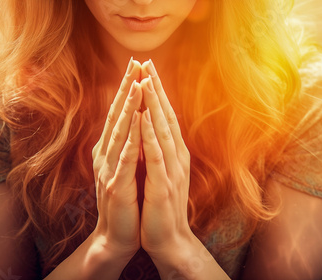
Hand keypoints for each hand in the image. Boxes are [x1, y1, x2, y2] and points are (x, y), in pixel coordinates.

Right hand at [91, 58, 142, 256]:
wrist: (116, 236)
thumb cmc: (125, 202)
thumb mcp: (125, 169)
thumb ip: (126, 146)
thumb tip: (136, 121)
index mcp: (110, 150)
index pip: (120, 115)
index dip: (127, 90)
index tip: (137, 66)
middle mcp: (106, 155)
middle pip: (117, 116)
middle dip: (127, 89)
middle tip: (135, 63)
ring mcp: (109, 169)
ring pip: (120, 132)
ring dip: (129, 107)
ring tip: (138, 84)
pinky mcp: (117, 186)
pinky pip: (125, 158)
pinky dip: (131, 138)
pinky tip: (137, 122)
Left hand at [139, 60, 194, 257]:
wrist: (169, 239)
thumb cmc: (160, 206)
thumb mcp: (158, 173)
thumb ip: (156, 152)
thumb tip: (147, 129)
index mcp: (172, 153)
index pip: (164, 117)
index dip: (156, 93)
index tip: (146, 69)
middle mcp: (175, 156)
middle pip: (165, 117)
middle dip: (156, 89)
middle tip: (147, 63)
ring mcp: (172, 170)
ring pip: (163, 130)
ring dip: (154, 104)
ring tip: (146, 80)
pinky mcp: (164, 185)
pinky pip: (156, 156)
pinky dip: (151, 135)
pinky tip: (145, 118)